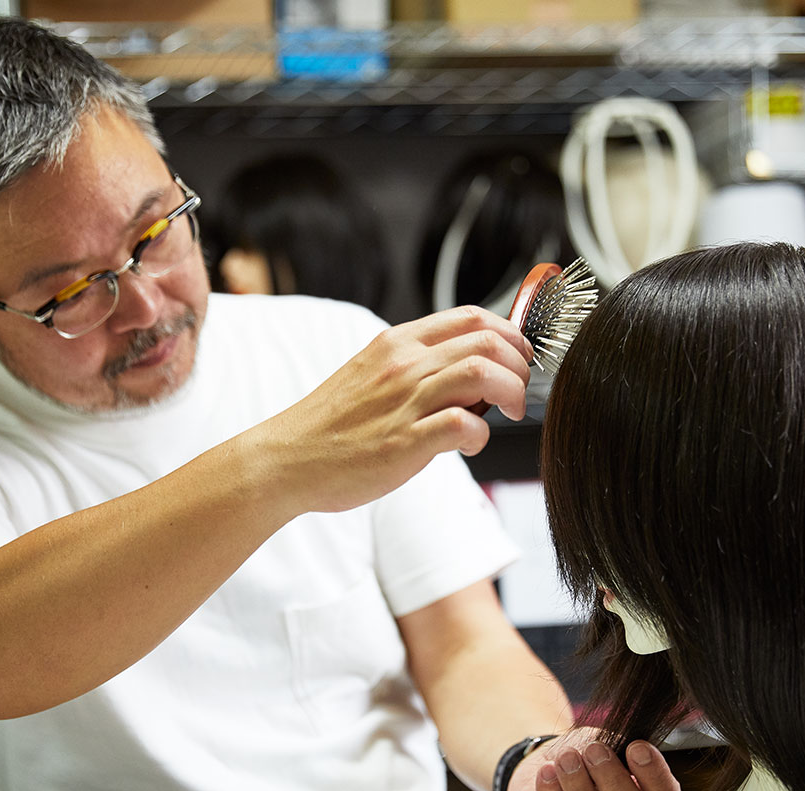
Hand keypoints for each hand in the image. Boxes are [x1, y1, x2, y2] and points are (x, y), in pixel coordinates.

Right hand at [256, 305, 532, 513]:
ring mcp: (404, 402)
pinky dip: (481, 435)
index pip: (472, 317)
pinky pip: (463, 425)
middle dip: (519, 366)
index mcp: (397, 344)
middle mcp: (403, 365)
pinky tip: (470, 445)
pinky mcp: (404, 442)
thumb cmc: (332, 426)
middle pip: (488, 341)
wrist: (285, 459)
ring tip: (508, 413)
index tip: (519, 358)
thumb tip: (469, 375)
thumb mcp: (372, 375)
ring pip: (482, 374)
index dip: (510, 334)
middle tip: (517, 393)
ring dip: (511, 393)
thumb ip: (416, 368)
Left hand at [505, 726, 680, 790]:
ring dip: (580, 790)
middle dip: (614, 782)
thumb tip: (620, 745)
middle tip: (594, 751)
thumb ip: (616, 745)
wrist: (542, 765)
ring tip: (566, 758)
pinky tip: (546, 773)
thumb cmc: (581, 756)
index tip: (636, 747)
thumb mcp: (604, 741)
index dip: (656, 775)